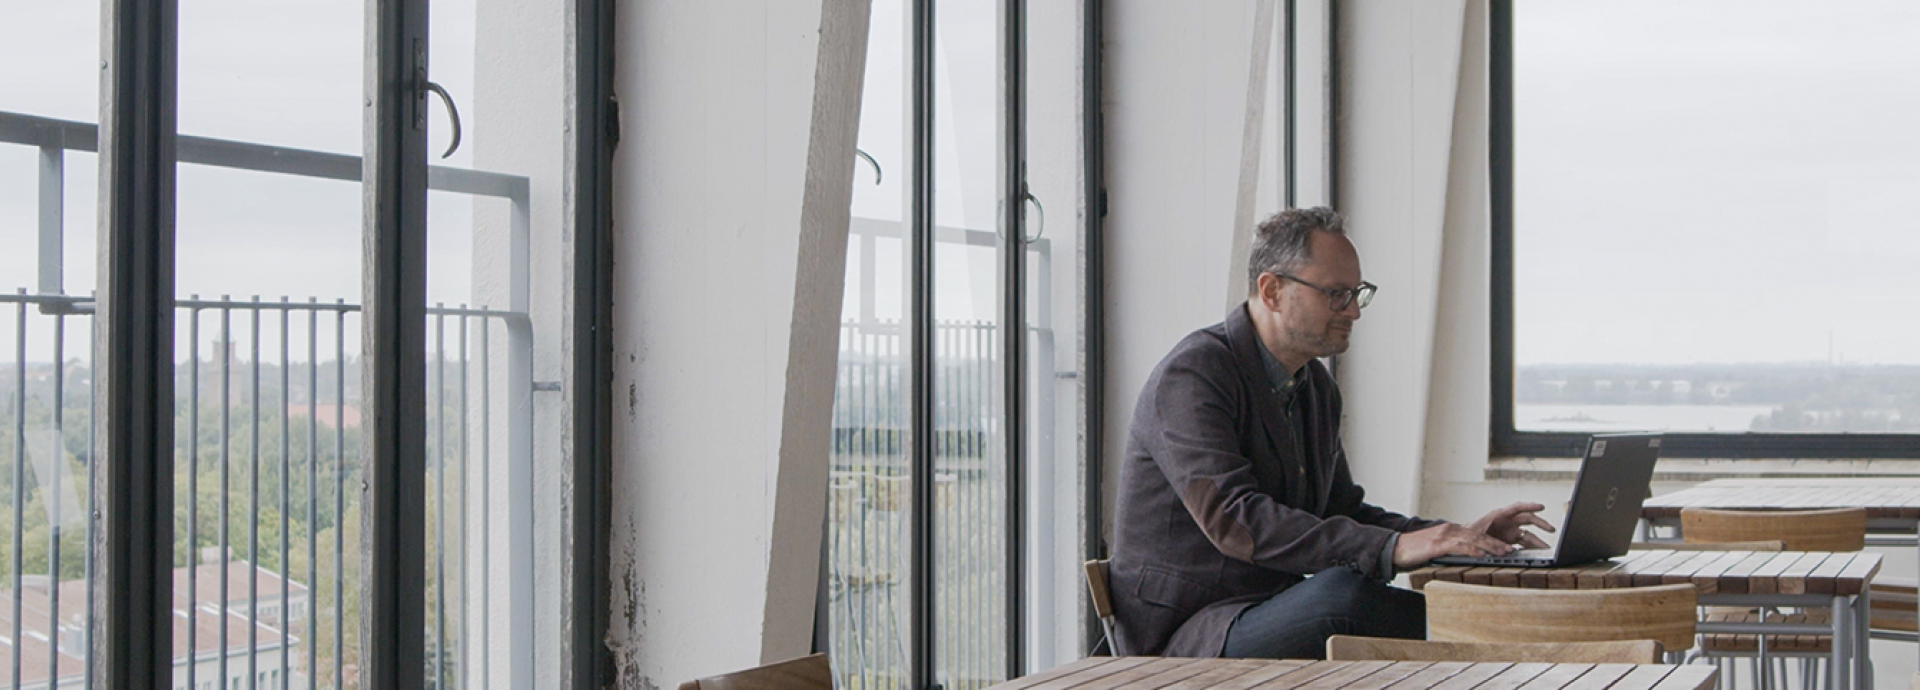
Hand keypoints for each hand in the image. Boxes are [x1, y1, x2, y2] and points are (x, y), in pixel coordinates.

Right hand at [1393, 523, 1519, 567]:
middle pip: (1478, 535)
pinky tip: (1482, 554)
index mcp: (1449, 530)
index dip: (1491, 540)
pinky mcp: (1437, 544)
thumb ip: (1449, 549)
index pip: (1475, 534)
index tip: (1503, 547)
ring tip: (1503, 552)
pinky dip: (1473, 550)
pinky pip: (1459, 547)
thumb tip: (1463, 558)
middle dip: (1495, 543)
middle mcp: (1449, 530)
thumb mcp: (1435, 548)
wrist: (1395, 548)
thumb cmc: (1412, 550)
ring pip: (1472, 540)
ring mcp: (1443, 536)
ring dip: (1490, 546)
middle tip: (1510, 550)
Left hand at [1469, 501, 1554, 549]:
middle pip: (1528, 520)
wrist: (1462, 541)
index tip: (1541, 507)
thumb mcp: (1477, 536)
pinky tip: (1536, 554)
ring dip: (1538, 542)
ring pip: (1528, 535)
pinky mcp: (1509, 541)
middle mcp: (1507, 522)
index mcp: (1499, 515)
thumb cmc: (1468, 534)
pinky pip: (1523, 544)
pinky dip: (1530, 549)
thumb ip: (1493, 543)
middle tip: (1552, 530)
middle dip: (1541, 524)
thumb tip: (1508, 551)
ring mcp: (1509, 531)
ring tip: (1547, 549)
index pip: (1517, 507)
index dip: (1530, 506)